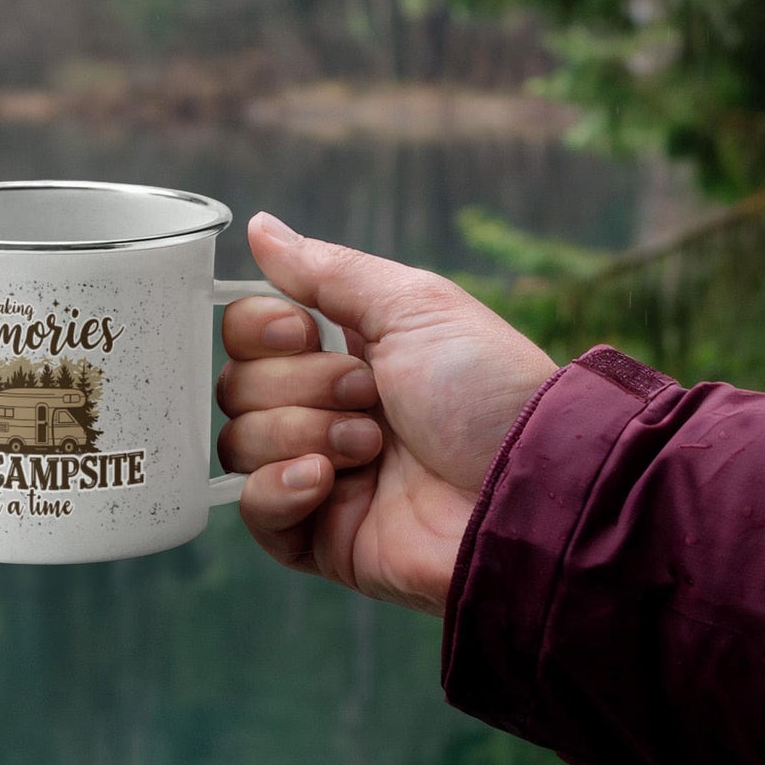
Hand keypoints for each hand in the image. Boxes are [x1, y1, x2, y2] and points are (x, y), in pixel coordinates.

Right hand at [218, 213, 556, 614]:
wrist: (527, 488)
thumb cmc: (486, 389)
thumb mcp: (412, 306)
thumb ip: (325, 270)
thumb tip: (259, 227)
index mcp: (341, 351)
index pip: (246, 332)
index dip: (259, 329)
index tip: (303, 330)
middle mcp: (321, 410)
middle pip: (237, 385)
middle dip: (303, 386)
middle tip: (370, 396)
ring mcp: (317, 474)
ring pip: (239, 443)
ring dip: (304, 434)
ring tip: (372, 448)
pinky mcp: (318, 537)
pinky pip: (254, 512)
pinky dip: (278, 490)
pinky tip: (326, 482)